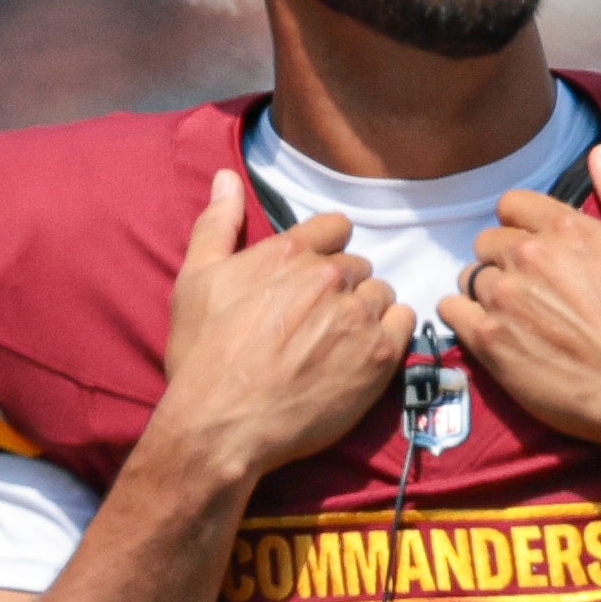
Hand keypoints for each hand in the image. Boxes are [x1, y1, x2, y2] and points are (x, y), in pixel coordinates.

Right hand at [149, 172, 411, 481]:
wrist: (222, 424)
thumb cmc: (204, 355)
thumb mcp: (195, 281)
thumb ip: (218, 224)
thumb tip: (227, 177)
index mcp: (289, 252)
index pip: (335, 228)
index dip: (326, 250)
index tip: (313, 277)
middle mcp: (329, 277)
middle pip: (358, 266)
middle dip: (342, 287)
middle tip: (317, 322)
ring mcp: (358, 316)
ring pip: (382, 294)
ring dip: (366, 311)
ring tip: (338, 342)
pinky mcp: (380, 355)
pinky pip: (405, 323)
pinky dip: (390, 333)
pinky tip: (364, 353)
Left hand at [448, 147, 600, 456]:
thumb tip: (600, 152)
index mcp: (567, 228)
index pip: (513, 203)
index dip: (523, 223)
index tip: (540, 247)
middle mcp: (528, 256)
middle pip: (488, 240)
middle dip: (505, 258)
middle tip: (533, 288)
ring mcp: (504, 299)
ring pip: (471, 276)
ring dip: (487, 289)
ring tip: (517, 315)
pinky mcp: (489, 342)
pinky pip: (451, 311)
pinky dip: (462, 314)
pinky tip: (486, 328)